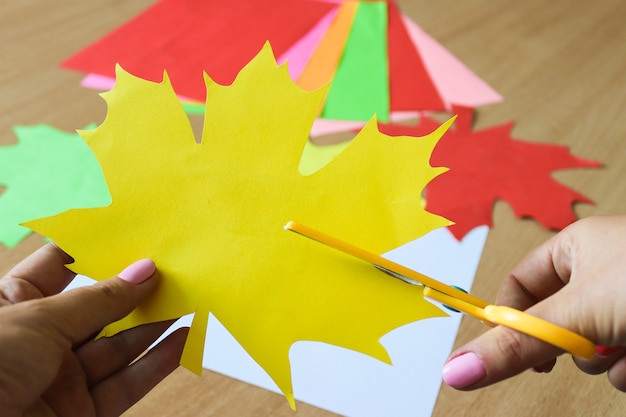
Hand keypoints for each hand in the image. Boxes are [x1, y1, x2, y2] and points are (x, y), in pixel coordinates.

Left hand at [0, 243, 188, 416]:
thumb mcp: (38, 320)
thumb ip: (99, 299)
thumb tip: (143, 271)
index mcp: (12, 306)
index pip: (60, 268)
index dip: (95, 249)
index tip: (133, 233)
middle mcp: (38, 341)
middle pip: (97, 308)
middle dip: (133, 289)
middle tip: (171, 269)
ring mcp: (60, 379)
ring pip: (117, 347)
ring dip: (153, 325)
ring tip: (187, 300)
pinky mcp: (80, 413)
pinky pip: (125, 385)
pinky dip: (156, 364)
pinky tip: (181, 340)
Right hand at [442, 215, 625, 390]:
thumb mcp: (575, 313)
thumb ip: (518, 344)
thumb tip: (457, 368)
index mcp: (575, 246)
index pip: (520, 283)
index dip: (510, 317)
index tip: (511, 347)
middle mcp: (601, 269)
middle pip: (554, 319)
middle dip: (566, 342)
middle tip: (572, 350)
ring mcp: (625, 298)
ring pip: (589, 344)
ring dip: (601, 359)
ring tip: (623, 347)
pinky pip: (619, 356)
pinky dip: (625, 365)